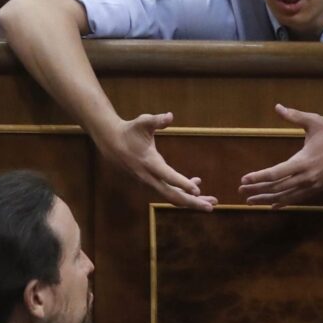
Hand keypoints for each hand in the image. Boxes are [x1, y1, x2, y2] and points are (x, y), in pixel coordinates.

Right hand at [97, 112, 216, 211]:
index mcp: (149, 162)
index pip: (168, 176)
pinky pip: (169, 192)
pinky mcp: (151, 183)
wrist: (111, 143)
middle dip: (192, 202)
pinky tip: (197, 185)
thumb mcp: (143, 122)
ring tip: (212, 202)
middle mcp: (149, 177)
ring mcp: (149, 182)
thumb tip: (170, 116)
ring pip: (172, 197)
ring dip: (191, 201)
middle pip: (172, 196)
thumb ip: (157, 120)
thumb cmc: (130, 130)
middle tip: (211, 207)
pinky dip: (183, 192)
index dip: (182, 183)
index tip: (197, 190)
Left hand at [239, 104, 322, 207]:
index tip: (244, 180)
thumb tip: (277, 107)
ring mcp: (313, 185)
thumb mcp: (313, 121)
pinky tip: (273, 205)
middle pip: (277, 188)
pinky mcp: (319, 189)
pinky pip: (298, 199)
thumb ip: (293, 116)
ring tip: (252, 201)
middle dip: (257, 190)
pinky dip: (284, 202)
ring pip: (286, 196)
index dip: (258, 178)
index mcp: (302, 161)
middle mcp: (306, 177)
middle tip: (241, 192)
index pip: (275, 173)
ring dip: (267, 199)